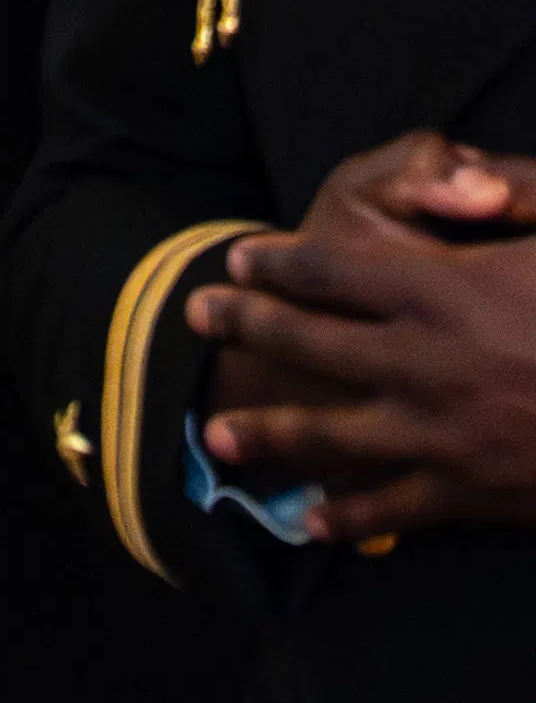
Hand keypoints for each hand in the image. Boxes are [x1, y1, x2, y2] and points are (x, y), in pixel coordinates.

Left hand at [186, 131, 535, 539]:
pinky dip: (350, 515)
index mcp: (448, 292)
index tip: (240, 257)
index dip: (280, 262)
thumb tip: (463, 181)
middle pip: (311, 341)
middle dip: (248, 326)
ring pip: (334, 433)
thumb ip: (514, 194)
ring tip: (216, 435)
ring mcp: (448, 434)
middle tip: (198, 316)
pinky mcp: (480, 495)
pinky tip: (311, 521)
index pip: (335, 270)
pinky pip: (398, 508)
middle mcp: (429, 363)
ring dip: (270, 431)